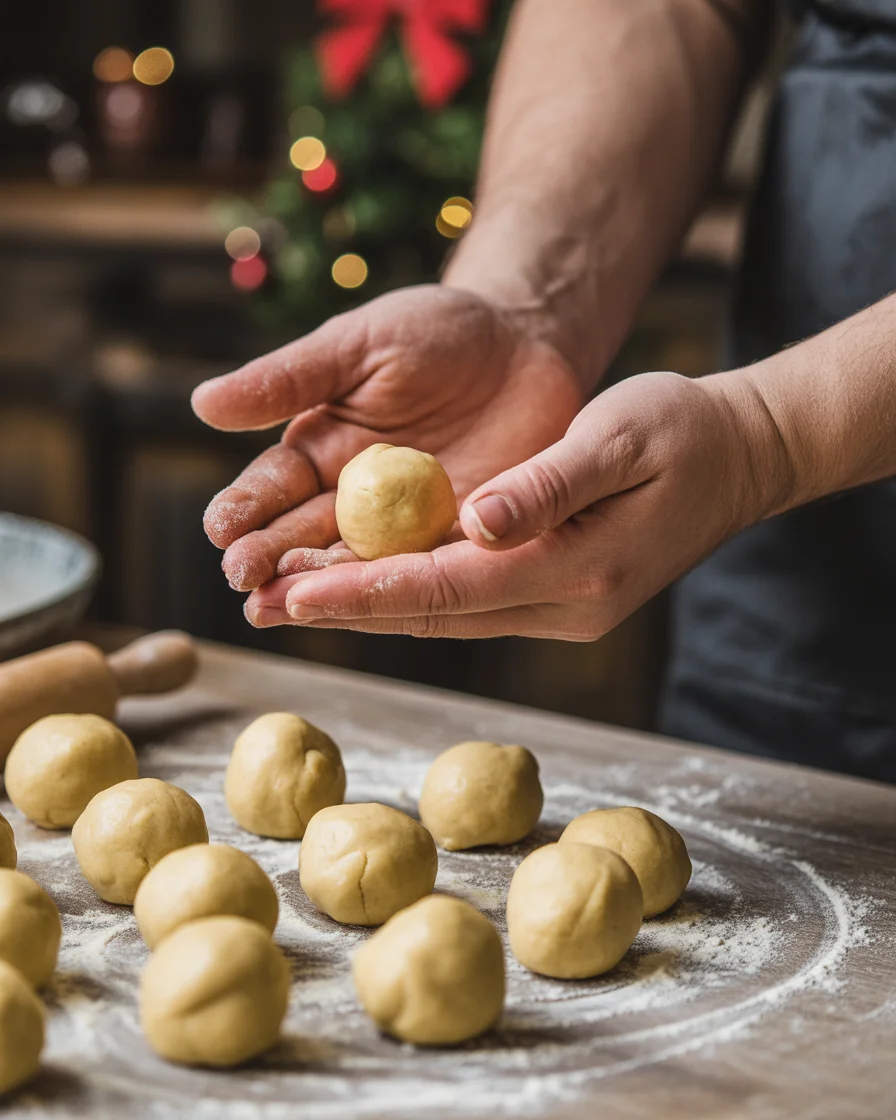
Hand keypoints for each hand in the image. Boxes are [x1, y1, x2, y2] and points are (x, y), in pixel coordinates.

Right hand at [192, 285, 581, 589]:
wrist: (528, 342)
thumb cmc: (437, 332)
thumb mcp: (359, 345)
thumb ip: (290, 379)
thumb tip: (202, 403)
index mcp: (321, 453)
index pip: (272, 489)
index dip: (245, 510)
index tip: (220, 531)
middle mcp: (355, 501)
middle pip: (304, 541)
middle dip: (272, 564)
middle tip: (246, 586)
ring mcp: (408, 528)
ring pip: (359, 567)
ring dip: (323, 589)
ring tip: (285, 609)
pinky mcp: (465, 541)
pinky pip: (431, 571)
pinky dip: (403, 589)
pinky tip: (377, 605)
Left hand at [243, 370, 794, 637]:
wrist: (737, 459)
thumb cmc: (683, 430)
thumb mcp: (623, 435)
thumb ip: (551, 483)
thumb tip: (481, 522)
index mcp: (579, 571)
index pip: (450, 590)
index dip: (368, 592)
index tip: (294, 592)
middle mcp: (564, 608)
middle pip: (434, 616)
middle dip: (345, 611)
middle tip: (259, 604)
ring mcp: (561, 612)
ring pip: (443, 615)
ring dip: (366, 609)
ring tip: (286, 599)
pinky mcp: (554, 599)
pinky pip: (466, 602)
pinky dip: (407, 595)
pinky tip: (357, 584)